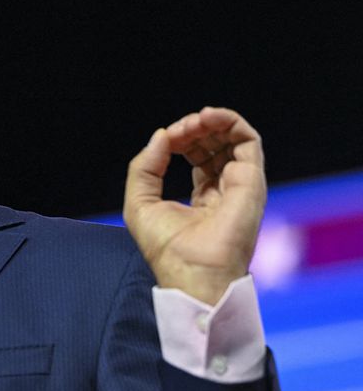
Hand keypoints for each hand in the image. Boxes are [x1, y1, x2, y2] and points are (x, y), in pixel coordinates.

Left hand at [123, 106, 266, 304]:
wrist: (191, 272)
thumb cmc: (166, 247)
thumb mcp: (140, 201)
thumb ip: (145, 166)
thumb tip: (162, 135)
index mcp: (203, 198)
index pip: (198, 157)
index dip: (181, 140)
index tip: (166, 138)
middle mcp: (226, 191)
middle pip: (217, 145)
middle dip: (196, 128)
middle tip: (179, 129)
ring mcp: (241, 185)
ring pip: (235, 139)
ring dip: (212, 121)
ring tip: (194, 120)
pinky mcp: (251, 182)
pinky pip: (249, 141)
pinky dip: (230, 122)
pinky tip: (206, 118)